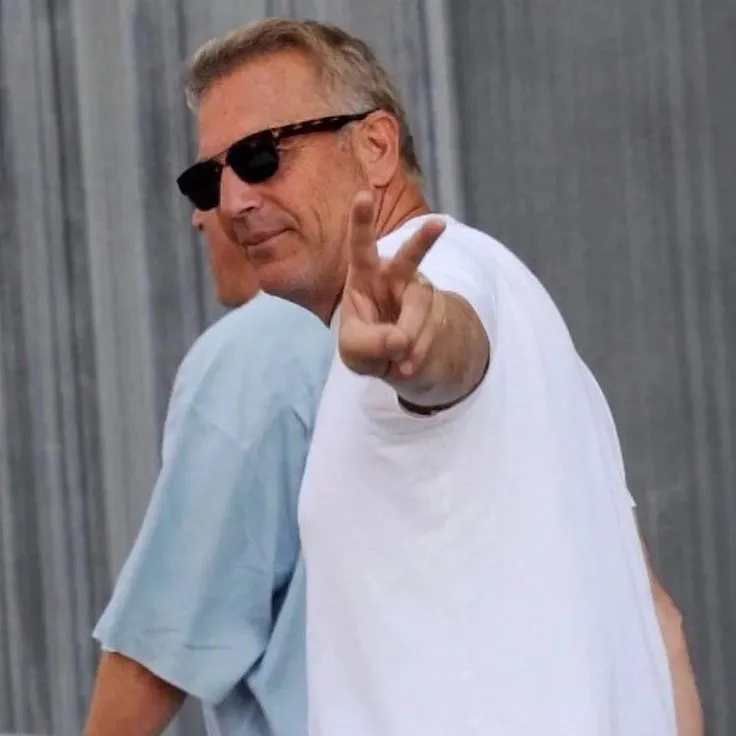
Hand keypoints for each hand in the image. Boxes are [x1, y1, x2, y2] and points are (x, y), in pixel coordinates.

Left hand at [338, 191, 446, 380]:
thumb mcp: (354, 351)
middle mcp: (395, 276)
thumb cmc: (367, 344)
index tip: (362, 196)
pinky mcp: (439, 309)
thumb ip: (369, 344)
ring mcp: (420, 291)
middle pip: (410, 258)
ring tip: (398, 363)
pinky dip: (418, 354)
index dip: (361, 222)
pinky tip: (407, 365)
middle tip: (439, 225)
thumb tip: (400, 340)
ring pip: (419, 311)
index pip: (361, 247)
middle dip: (424, 241)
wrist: (401, 360)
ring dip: (408, 342)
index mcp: (364, 277)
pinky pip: (432, 331)